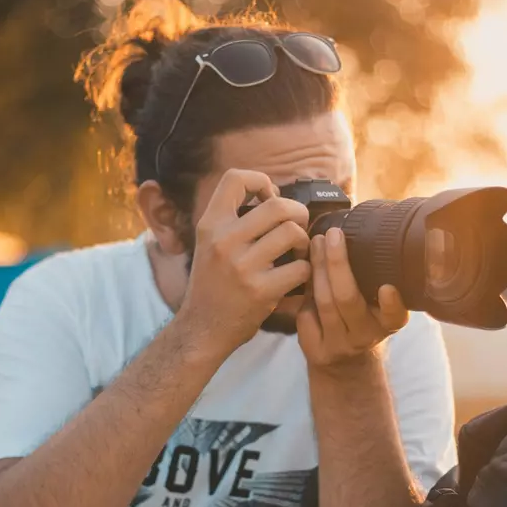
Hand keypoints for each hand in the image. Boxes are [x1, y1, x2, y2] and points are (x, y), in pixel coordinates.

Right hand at [180, 169, 310, 356]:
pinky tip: (296, 277)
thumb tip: (274, 194)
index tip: (268, 198)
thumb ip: (234, 220)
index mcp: (210, 224)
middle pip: (278, 205)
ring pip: (293, 233)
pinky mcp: (261, 291)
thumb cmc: (212, 284)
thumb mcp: (209, 243)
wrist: (201, 329)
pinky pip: (301, 267)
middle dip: (297, 213)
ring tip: (297, 253)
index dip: (260, 181)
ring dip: (304, 242)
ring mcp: (242, 266)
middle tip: (296, 226)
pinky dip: (305, 271)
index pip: (235, 178)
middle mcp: (223, 241)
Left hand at [297, 228, 408, 369]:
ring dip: (317, 269)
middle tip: (332, 235)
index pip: (394, 316)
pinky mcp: (317, 351)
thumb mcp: (376, 304)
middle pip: (347, 299)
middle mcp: (367, 336)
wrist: (344, 363)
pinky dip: (303, 290)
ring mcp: (340, 345)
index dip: (392, 304)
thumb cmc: (360, 319)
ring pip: (324, 304)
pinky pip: (306, 314)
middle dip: (337, 263)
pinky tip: (303, 269)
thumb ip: (372, 277)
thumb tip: (351, 230)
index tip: (387, 288)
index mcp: (389, 323)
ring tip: (315, 243)